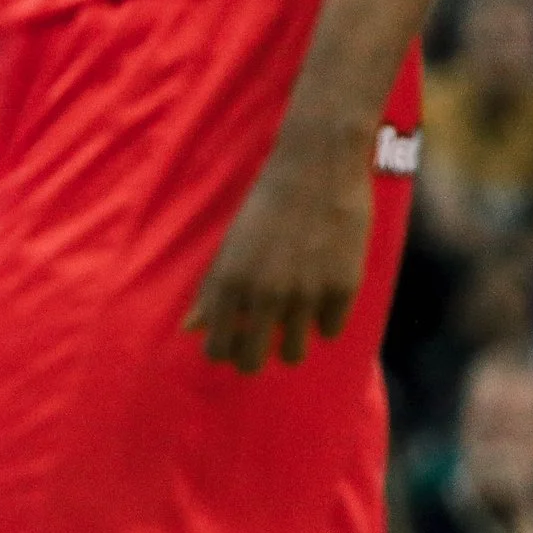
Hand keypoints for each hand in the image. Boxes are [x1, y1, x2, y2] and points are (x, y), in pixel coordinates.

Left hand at [185, 142, 372, 372]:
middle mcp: (266, 294)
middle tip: (260, 342)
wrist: (318, 170)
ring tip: (291, 321)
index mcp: (231, 283)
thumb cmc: (267, 205)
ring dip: (289, 343)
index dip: (223, 350)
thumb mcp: (231, 246)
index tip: (230, 343)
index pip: (218, 347)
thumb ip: (211, 290)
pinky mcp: (343, 289)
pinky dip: (325, 319)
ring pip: (293, 353)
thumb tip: (189, 329)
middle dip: (252, 357)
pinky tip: (321, 295)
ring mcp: (306, 294)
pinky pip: (330, 330)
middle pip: (252, 361)